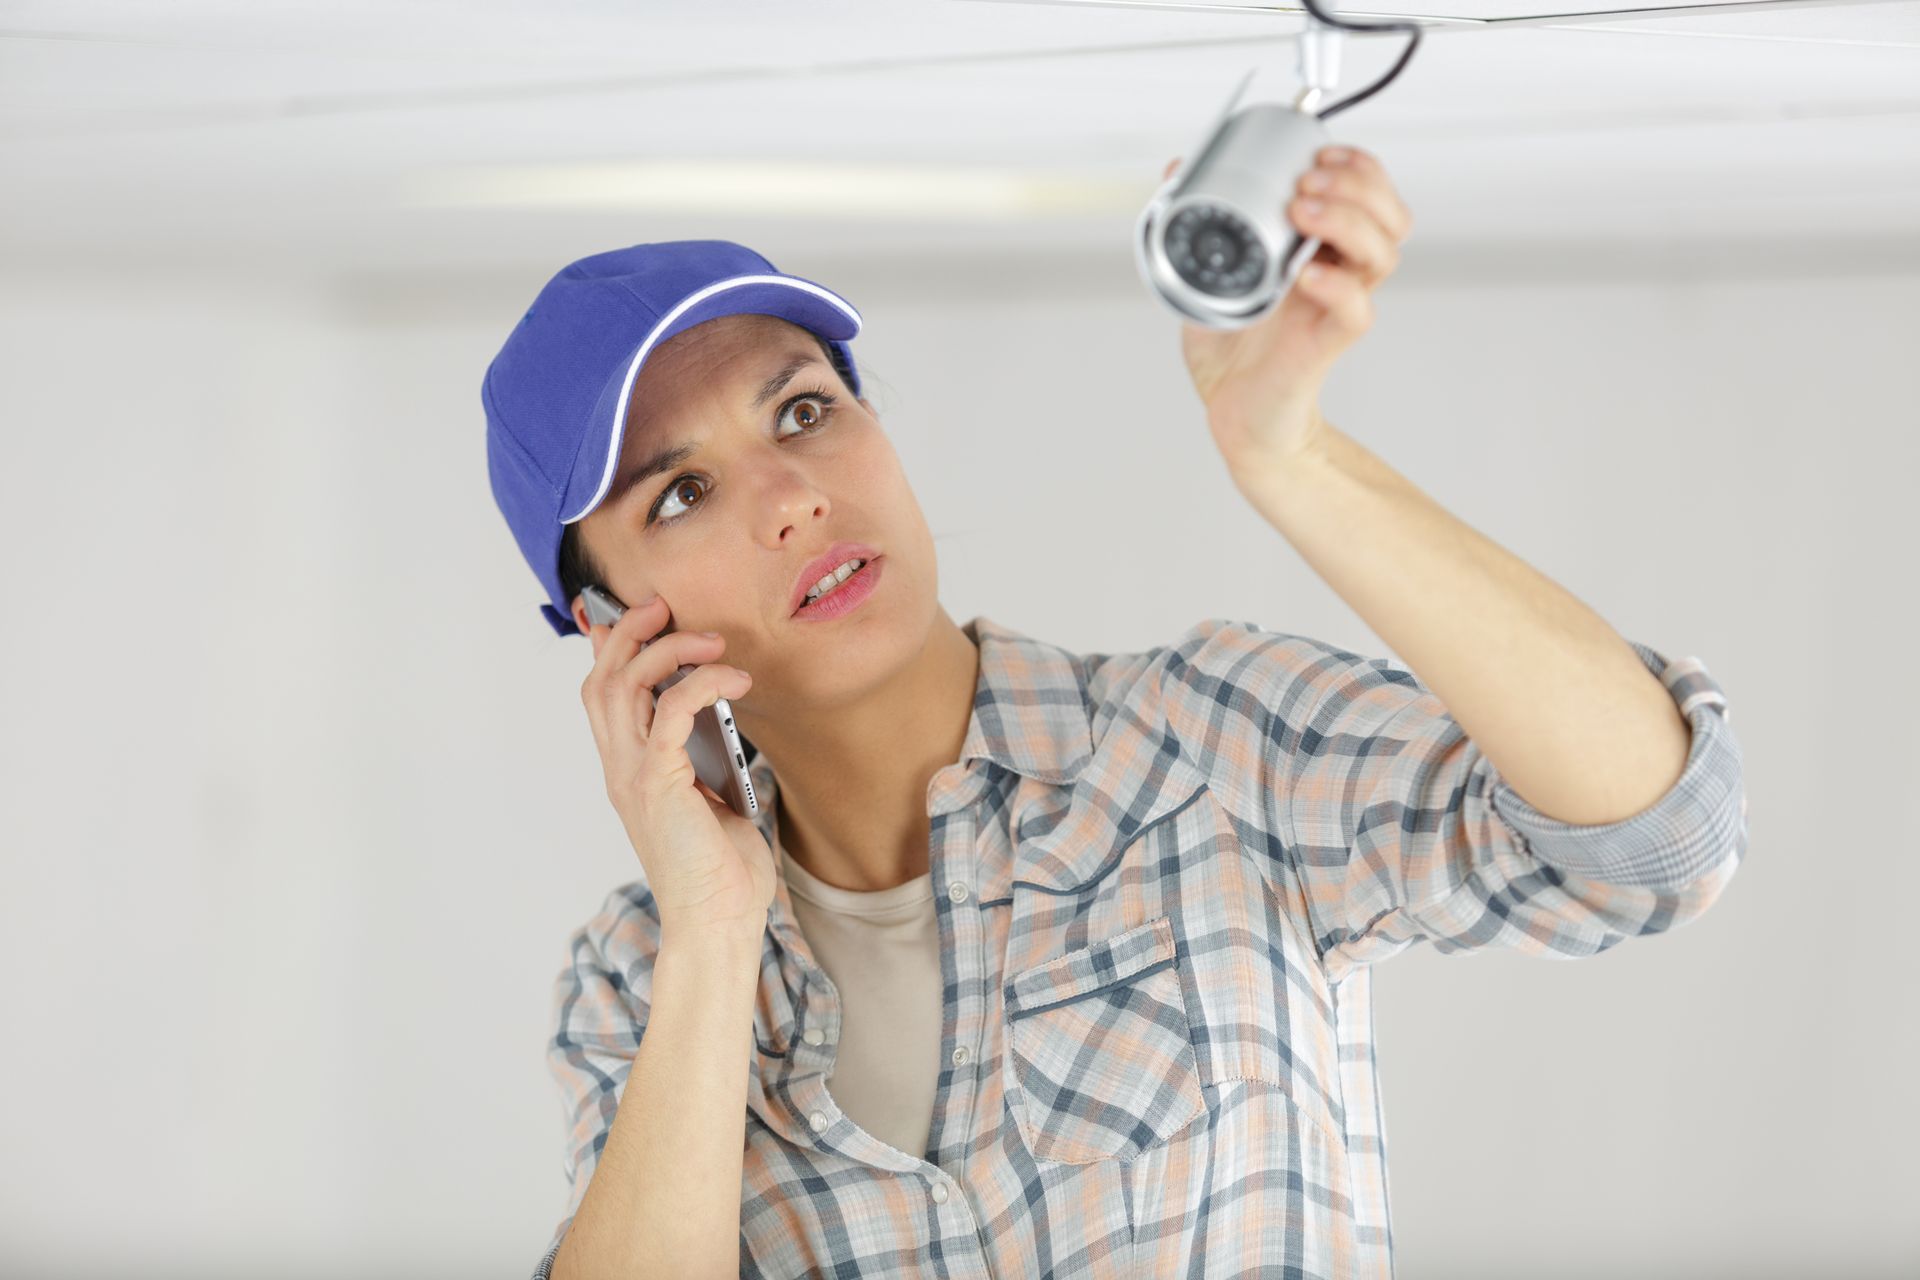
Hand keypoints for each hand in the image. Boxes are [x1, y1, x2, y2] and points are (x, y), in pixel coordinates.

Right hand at [580, 596, 774, 944]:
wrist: (718, 922)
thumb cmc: (722, 868)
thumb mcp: (713, 796)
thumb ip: (704, 753)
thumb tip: (723, 709)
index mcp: (629, 770)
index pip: (603, 696)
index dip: (611, 648)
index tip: (639, 613)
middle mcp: (621, 769)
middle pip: (604, 680)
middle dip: (629, 633)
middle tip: (665, 607)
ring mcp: (635, 777)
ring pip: (625, 688)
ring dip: (666, 651)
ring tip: (709, 639)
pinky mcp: (659, 786)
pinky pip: (670, 714)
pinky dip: (700, 684)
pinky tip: (734, 679)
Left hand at [1161, 145, 1413, 476]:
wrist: (1234, 412)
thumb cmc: (1232, 348)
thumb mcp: (1206, 274)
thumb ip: (1196, 226)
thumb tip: (1177, 169)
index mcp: (1322, 249)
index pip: (1370, 196)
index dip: (1358, 166)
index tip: (1322, 152)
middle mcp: (1339, 274)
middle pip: (1390, 217)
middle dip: (1359, 184)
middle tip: (1310, 180)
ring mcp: (1336, 307)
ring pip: (1383, 254)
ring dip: (1349, 220)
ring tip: (1304, 210)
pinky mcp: (1326, 344)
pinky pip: (1355, 311)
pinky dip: (1337, 286)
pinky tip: (1307, 273)